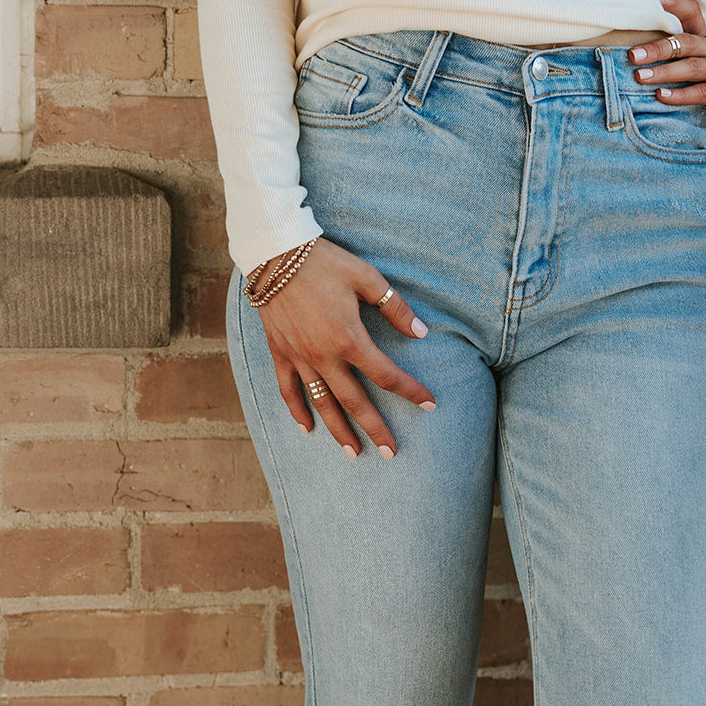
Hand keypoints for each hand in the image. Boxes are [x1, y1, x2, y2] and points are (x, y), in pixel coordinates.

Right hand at [252, 237, 435, 458]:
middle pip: (355, 402)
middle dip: (375, 429)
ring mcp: (300, 357)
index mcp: (349, 338)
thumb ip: (394, 308)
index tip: (430, 405)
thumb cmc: (324, 262)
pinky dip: (296, 410)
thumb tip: (420, 333)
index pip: (387, 375)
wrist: (275, 253)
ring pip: (322, 403)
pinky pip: (288, 389)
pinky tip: (306, 428)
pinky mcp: (280, 352)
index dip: (411, 392)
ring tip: (353, 453)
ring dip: (338, 431)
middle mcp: (324, 356)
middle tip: (391, 453)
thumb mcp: (366, 278)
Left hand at [627, 0, 705, 121]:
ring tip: (641, 77)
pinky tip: (662, 96)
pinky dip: (682, 95)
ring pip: (694, 68)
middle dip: (659, 49)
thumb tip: (646, 38)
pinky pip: (705, 93)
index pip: (692, 13)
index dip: (675, 3)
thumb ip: (685, 42)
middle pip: (688, 44)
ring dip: (666, 72)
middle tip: (634, 55)